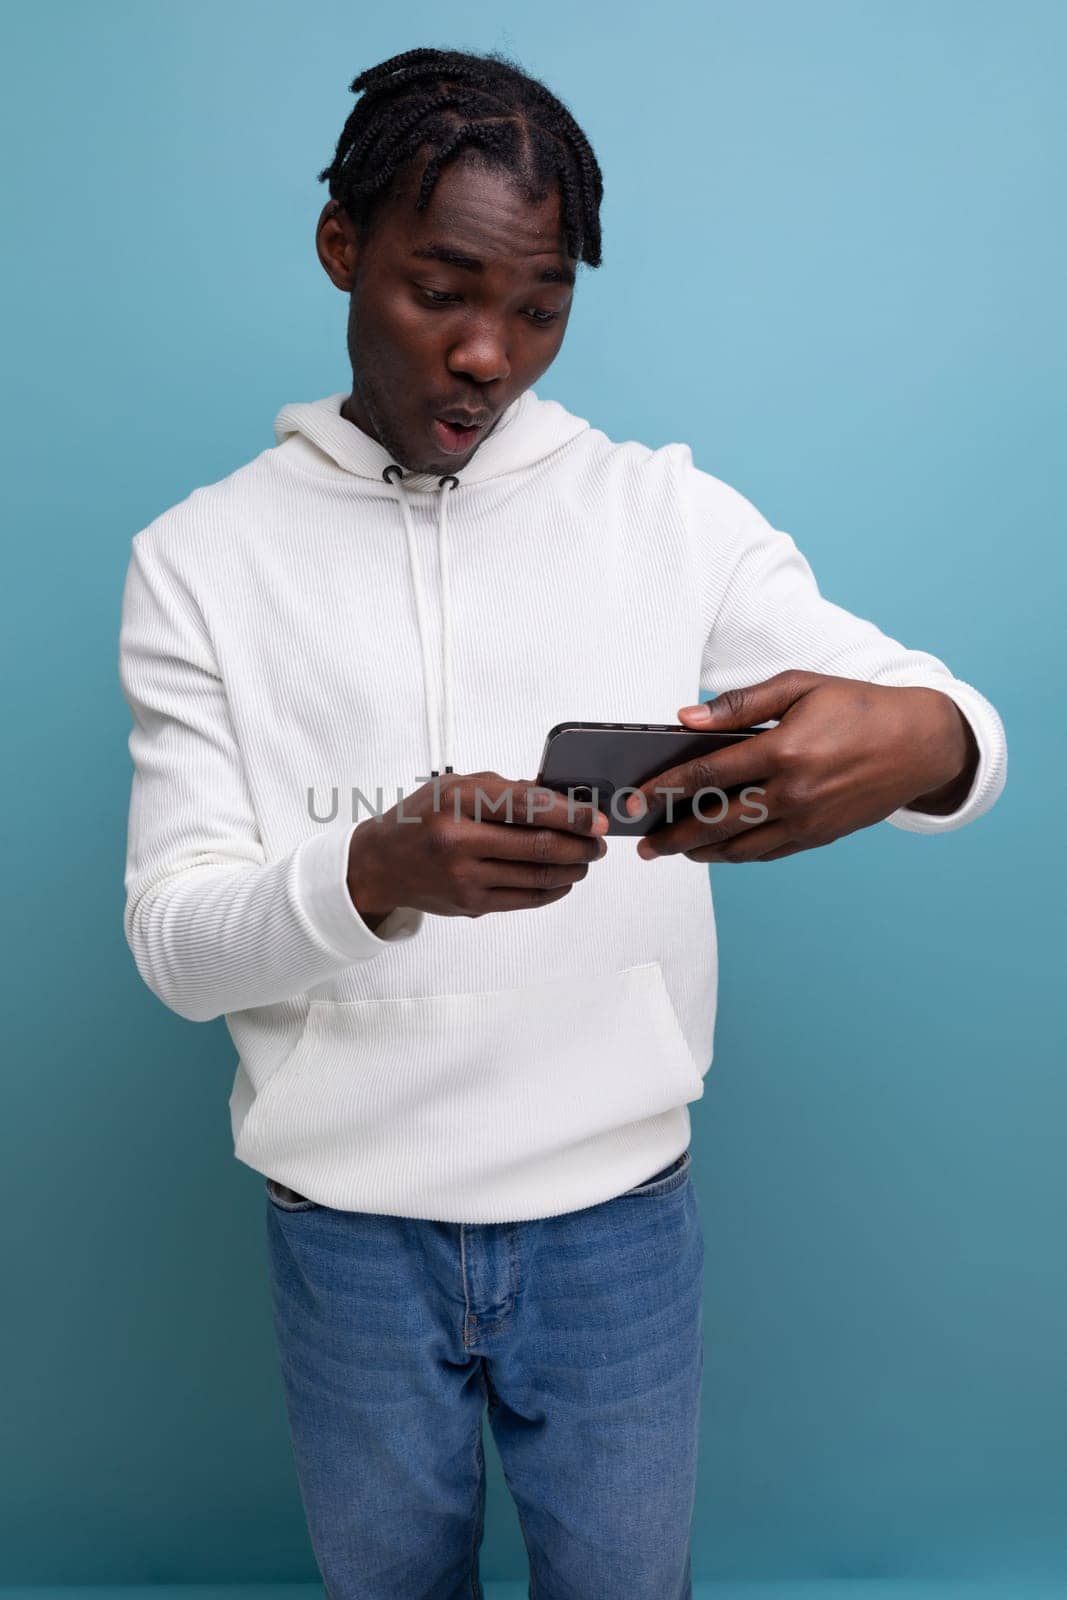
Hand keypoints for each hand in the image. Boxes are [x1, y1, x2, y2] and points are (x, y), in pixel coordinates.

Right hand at [347, 771, 608, 921]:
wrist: (381, 864)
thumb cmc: (423, 817)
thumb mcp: (456, 787)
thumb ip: (505, 789)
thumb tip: (560, 795)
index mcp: (458, 803)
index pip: (527, 807)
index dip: (570, 814)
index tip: (597, 818)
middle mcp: (458, 842)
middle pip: (539, 847)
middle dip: (580, 845)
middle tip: (598, 842)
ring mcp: (464, 879)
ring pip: (537, 877)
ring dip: (572, 869)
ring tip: (586, 860)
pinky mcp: (469, 905)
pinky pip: (524, 900)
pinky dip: (552, 890)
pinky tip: (564, 880)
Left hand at [624, 671, 976, 863]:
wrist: (921, 743)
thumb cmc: (857, 707)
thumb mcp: (799, 687)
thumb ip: (740, 704)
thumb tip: (686, 719)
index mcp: (783, 751)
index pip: (707, 775)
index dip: (665, 790)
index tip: (636, 800)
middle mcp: (793, 793)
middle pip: (716, 823)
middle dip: (673, 836)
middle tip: (642, 844)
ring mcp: (807, 820)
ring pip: (740, 847)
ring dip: (700, 853)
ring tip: (673, 851)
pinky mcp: (820, 836)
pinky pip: (767, 853)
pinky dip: (736, 855)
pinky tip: (716, 851)